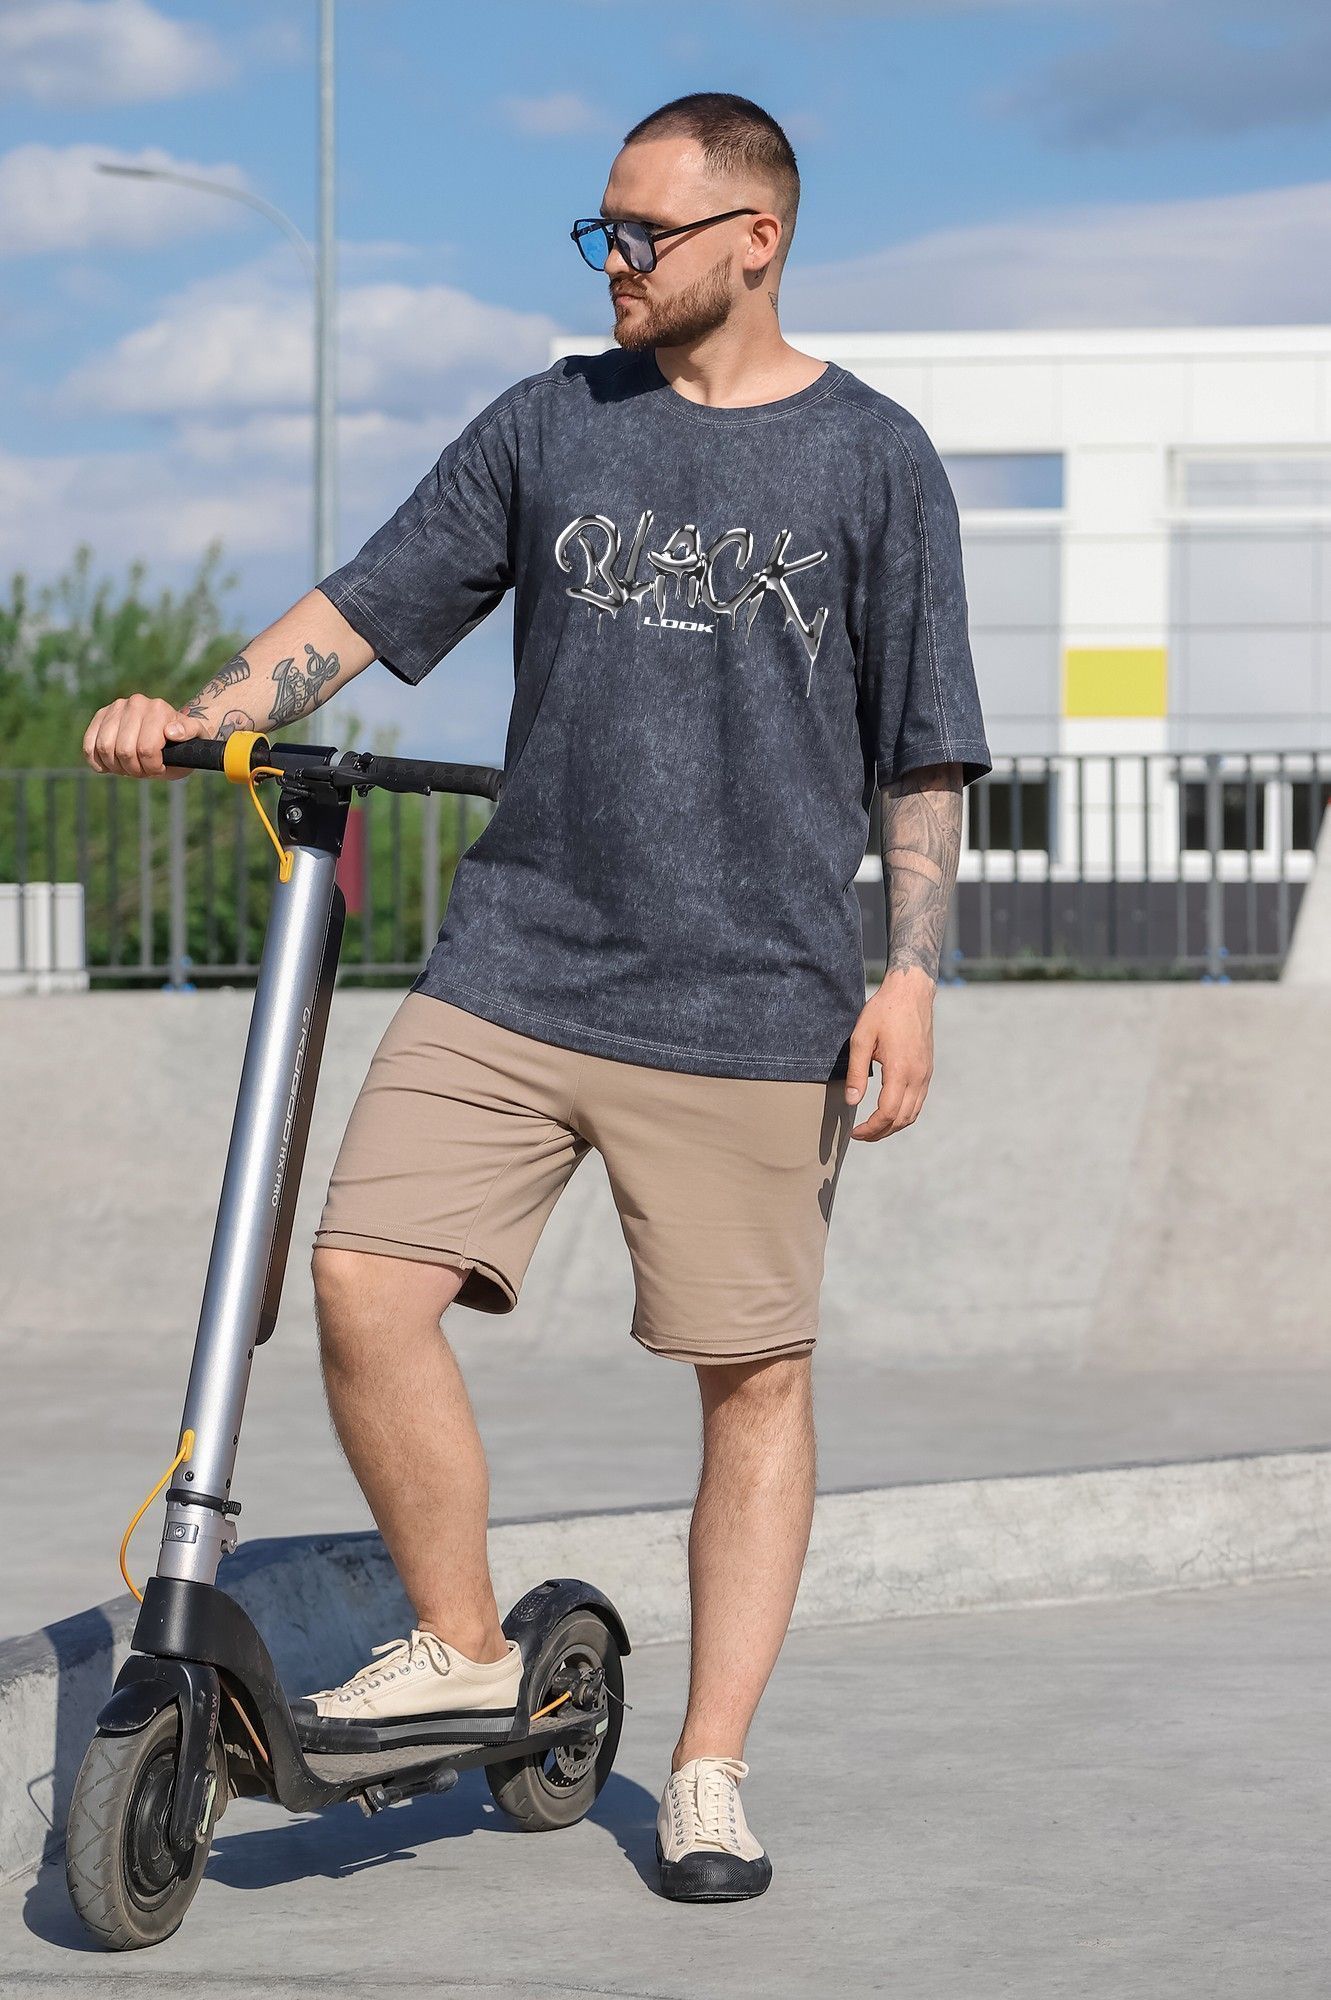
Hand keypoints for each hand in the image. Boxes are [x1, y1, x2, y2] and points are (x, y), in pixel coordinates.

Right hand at [82, 694, 208, 779]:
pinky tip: (108, 767)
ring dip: (116, 767)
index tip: (159, 769)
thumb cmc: (183, 742)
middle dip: (134, 769)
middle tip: (143, 771)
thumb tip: (172, 731)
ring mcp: (116, 707)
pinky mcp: (101, 715)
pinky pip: (89, 744)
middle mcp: (136, 703)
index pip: (146, 749)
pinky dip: (96, 761)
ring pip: (104, 748)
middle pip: (124, 751)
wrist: (169, 733)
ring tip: (129, 767)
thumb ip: (190, 734)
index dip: (151, 768)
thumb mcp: (195, 740)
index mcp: (158, 709)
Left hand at [843, 967, 934, 1140]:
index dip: (871, 1128)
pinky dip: (904, 1114)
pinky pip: (919, 1101)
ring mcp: (926, 1074)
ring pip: (913, 1113)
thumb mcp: (861, 1038)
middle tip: (860, 1135)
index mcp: (901, 1070)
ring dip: (893, 1126)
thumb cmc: (883, 1011)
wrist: (912, 992)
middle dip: (881, 1133)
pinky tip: (889, 1112)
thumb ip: (856, 1072)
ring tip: (873, 1128)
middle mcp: (918, 1076)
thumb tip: (852, 1101)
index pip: (888, 1113)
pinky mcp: (927, 1070)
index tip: (855, 1131)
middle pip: (902, 1119)